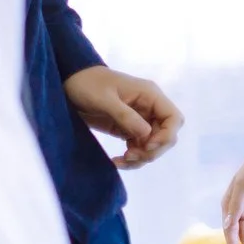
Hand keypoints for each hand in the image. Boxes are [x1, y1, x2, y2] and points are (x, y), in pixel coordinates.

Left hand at [64, 66, 180, 169]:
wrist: (70, 82)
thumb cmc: (87, 85)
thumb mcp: (104, 100)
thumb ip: (125, 116)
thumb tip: (146, 135)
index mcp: (150, 96)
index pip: (173, 118)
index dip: (166, 135)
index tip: (146, 146)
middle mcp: (149, 108)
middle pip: (165, 135)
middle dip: (152, 150)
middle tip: (130, 156)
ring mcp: (139, 119)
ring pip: (152, 144)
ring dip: (141, 157)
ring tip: (120, 161)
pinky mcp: (126, 129)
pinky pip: (138, 147)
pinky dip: (131, 157)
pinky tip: (117, 161)